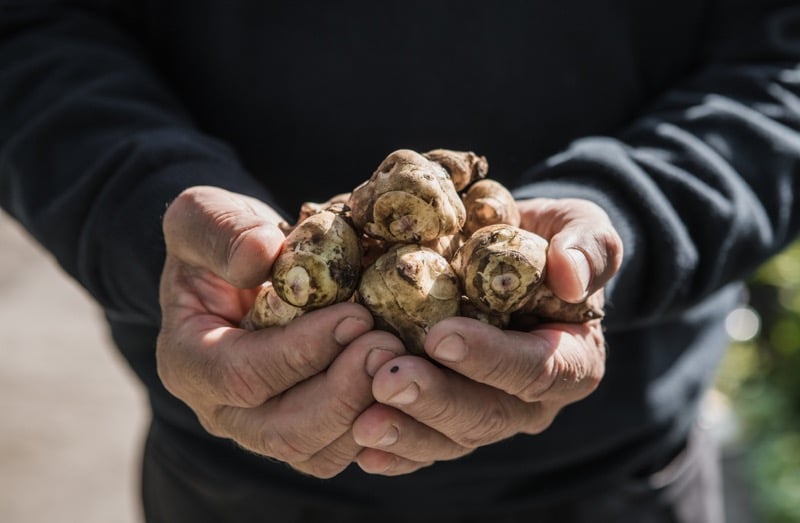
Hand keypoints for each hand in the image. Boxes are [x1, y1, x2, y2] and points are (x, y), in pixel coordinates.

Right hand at [156, 186, 402, 477]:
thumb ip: (222, 232)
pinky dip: (377, 426)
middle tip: (390, 347)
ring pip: (316, 452)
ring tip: (403, 360)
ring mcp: (261, 428)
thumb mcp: (203, 216)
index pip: (242, 374)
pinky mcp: (301, 431)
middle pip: (282, 432)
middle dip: (342, 393)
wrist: (242, 267)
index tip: (356, 317)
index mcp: (188, 360)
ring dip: (365, 412)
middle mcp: (221, 409)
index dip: (302, 351)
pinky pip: (338, 450)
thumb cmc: (220, 240)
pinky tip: (405, 383)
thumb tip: (263, 256)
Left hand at [352, 197, 621, 474]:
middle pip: (488, 415)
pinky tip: (361, 448)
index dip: (490, 359)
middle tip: (388, 380)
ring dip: (407, 433)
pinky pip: (424, 448)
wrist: (506, 261)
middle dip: (436, 400)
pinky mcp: (451, 423)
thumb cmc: (546, 242)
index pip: (537, 369)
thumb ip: (589, 246)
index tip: (441, 336)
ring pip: (452, 440)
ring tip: (364, 422)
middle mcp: (531, 401)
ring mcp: (489, 416)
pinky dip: (394, 453)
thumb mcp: (580, 228)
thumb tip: (570, 275)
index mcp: (572, 359)